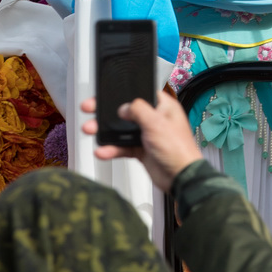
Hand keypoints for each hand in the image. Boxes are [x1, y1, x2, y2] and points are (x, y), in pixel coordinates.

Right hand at [81, 91, 201, 192]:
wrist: (181, 178)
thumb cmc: (178, 149)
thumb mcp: (156, 123)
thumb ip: (138, 110)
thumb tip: (124, 107)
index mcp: (163, 106)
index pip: (140, 93)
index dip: (124, 92)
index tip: (107, 92)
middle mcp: (155, 119)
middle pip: (127, 111)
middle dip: (107, 112)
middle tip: (90, 109)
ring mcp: (147, 135)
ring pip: (122, 130)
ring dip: (106, 131)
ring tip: (90, 129)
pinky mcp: (142, 150)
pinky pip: (123, 147)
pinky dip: (112, 149)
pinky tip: (102, 151)